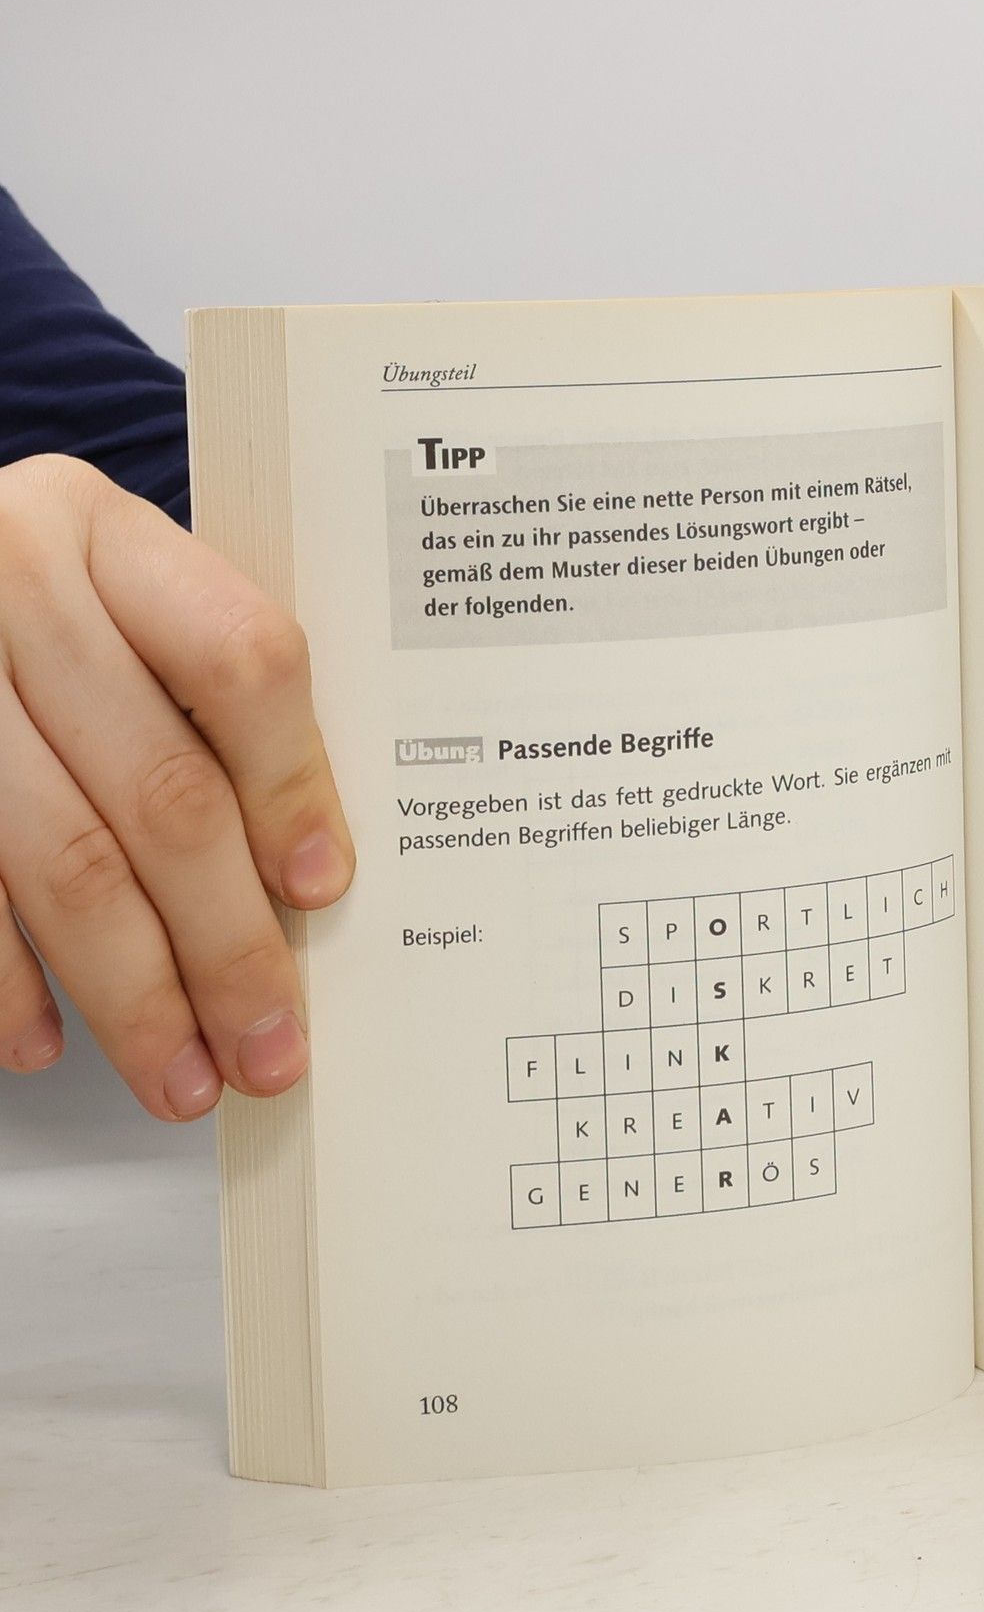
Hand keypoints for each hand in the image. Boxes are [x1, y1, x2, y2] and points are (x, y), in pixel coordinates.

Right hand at [0, 455, 352, 1117]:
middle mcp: (8, 586)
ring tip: (185, 1077)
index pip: (239, 659)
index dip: (292, 786)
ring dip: (131, 994)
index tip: (324, 892)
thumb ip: (210, 705)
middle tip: (272, 1047)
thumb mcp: (124, 608)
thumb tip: (308, 880)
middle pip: (159, 792)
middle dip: (227, 945)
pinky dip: (4, 984)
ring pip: (61, 862)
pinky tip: (45, 1044)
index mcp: (104, 535)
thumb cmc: (48, 619)